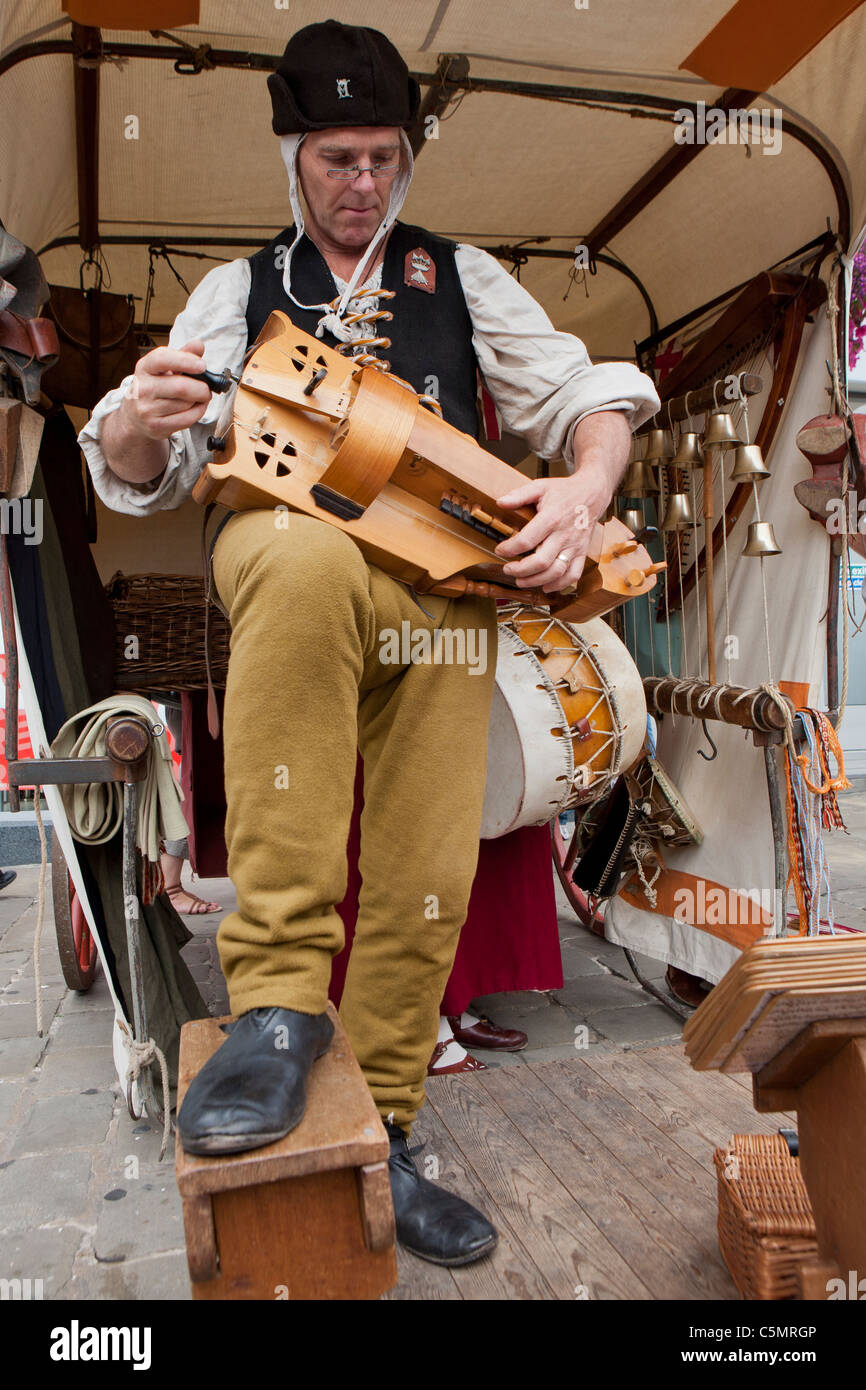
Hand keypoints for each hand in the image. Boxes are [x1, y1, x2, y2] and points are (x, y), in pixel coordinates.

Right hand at [122, 339, 211, 440]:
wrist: (134, 415)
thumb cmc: (155, 386)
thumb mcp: (164, 367)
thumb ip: (182, 355)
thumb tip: (198, 345)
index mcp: (144, 368)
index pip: (162, 359)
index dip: (185, 360)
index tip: (202, 365)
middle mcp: (142, 388)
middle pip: (181, 387)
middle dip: (201, 388)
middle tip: (206, 388)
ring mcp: (147, 409)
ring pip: (186, 404)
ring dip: (200, 401)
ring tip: (197, 398)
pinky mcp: (155, 426)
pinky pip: (187, 419)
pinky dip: (198, 413)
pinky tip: (195, 408)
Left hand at [495, 464, 613, 592]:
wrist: (593, 493)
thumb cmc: (565, 491)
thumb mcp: (540, 486)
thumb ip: (519, 495)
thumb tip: (500, 502)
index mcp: (551, 518)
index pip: (526, 540)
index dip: (509, 549)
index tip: (500, 550)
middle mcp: (564, 534)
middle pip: (541, 561)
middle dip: (520, 570)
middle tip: (508, 569)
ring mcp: (575, 546)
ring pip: (556, 572)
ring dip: (536, 581)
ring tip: (521, 581)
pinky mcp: (582, 552)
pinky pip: (574, 574)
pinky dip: (559, 585)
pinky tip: (546, 586)